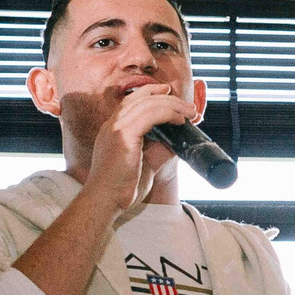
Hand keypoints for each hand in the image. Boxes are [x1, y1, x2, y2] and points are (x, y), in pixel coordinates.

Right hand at [81, 83, 202, 219]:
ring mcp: (116, 128)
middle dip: (168, 99)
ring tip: (189, 112)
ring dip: (173, 105)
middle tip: (188, 107)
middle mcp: (112, 124)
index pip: (132, 100)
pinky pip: (149, 115)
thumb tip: (177, 141)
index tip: (170, 94)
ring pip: (147, 104)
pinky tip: (179, 120)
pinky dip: (167, 114)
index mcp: (113, 128)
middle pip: (141, 98)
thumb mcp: (145, 163)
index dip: (152, 93)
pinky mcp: (123, 135)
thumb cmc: (121, 188)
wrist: (105, 202)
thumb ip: (158, 149)